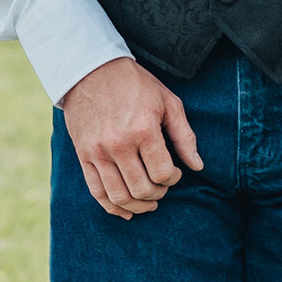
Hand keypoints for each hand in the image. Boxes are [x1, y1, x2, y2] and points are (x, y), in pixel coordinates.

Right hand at [60, 57, 203, 219]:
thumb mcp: (167, 102)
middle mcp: (118, 144)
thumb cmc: (134, 84)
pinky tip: (126, 211)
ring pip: (119, 196)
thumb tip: (198, 166)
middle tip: (163, 187)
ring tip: (149, 202)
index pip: (162, 173)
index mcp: (143, 130)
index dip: (173, 179)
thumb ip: (184, 135)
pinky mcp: (83, 155)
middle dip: (158, 194)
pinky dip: (112, 207)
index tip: (175, 173)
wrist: (90, 70)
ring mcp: (97, 152)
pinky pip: (96, 191)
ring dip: (138, 206)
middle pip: (142, 189)